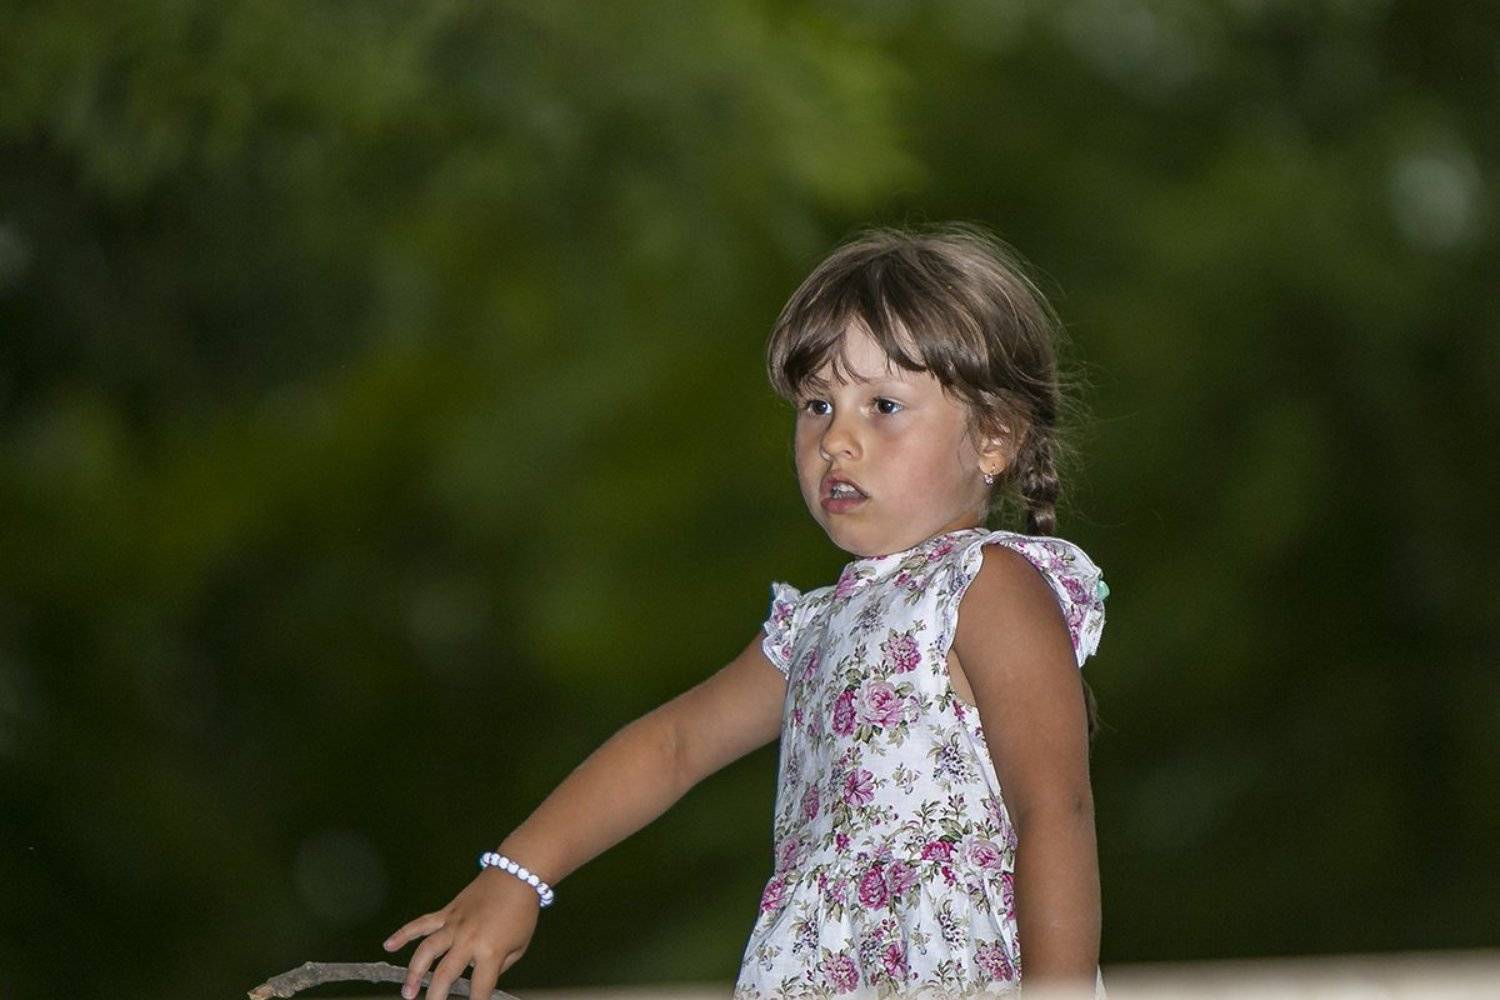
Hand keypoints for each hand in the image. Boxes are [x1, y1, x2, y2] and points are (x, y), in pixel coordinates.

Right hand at [383, 868, 541, 999]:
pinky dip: (403, 933)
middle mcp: (468, 939)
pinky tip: (388, 945)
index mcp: (490, 951)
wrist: (516, 874)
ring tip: (407, 992)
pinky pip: (421, 923)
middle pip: (445, 974)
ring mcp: (454, 924)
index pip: (479, 988)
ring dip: (414, 973)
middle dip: (435, 996)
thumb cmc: (522, 912)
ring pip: (426, 950)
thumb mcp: (519, 947)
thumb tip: (479, 979)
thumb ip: (498, 967)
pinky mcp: (447, 912)